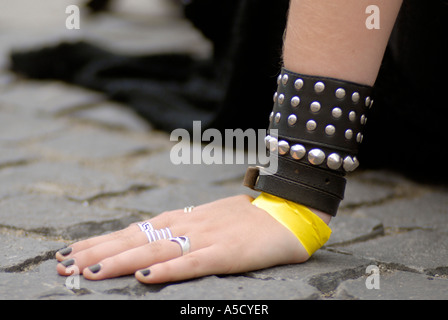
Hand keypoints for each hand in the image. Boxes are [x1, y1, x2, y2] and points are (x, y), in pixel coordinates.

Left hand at [56, 195, 309, 283]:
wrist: (285, 211)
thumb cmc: (244, 219)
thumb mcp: (206, 219)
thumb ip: (179, 229)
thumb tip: (151, 240)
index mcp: (181, 218)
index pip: (132, 231)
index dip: (101, 242)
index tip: (72, 253)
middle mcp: (186, 225)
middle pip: (135, 240)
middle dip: (98, 252)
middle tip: (64, 265)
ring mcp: (205, 238)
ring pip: (156, 250)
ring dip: (122, 261)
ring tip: (90, 272)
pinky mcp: (226, 253)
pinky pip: (193, 263)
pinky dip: (169, 270)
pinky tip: (146, 278)